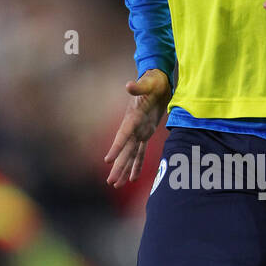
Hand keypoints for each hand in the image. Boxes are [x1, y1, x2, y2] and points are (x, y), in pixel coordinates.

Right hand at [104, 68, 171, 186]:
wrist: (157, 81)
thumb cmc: (153, 81)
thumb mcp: (148, 83)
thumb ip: (138, 87)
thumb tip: (128, 85)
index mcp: (132, 118)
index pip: (122, 136)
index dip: (116, 148)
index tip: (107, 160)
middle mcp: (132, 128)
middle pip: (124, 151)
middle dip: (118, 167)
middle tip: (110, 182)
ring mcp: (138, 131)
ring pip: (130, 155)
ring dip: (124, 170)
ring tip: (116, 184)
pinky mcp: (146, 133)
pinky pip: (141, 152)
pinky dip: (137, 165)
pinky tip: (132, 178)